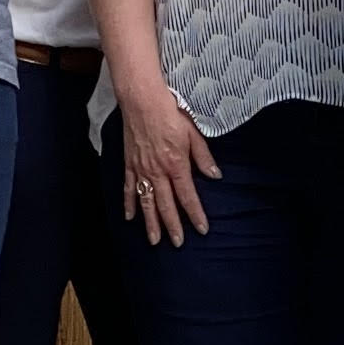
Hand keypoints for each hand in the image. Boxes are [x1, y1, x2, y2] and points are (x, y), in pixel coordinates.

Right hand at [120, 86, 218, 245]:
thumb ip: (203, 156)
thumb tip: (215, 175)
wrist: (142, 100)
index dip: (195, 215)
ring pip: (146, 202)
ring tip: (154, 241)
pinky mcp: (129, 164)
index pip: (188, 196)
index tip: (202, 229)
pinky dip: (129, 204)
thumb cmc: (170, 112)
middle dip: (172, 226)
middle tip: (177, 244)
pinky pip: (128, 189)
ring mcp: (141, 170)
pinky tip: (130, 218)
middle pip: (166, 205)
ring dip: (150, 223)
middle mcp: (158, 171)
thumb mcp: (193, 132)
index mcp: (176, 164)